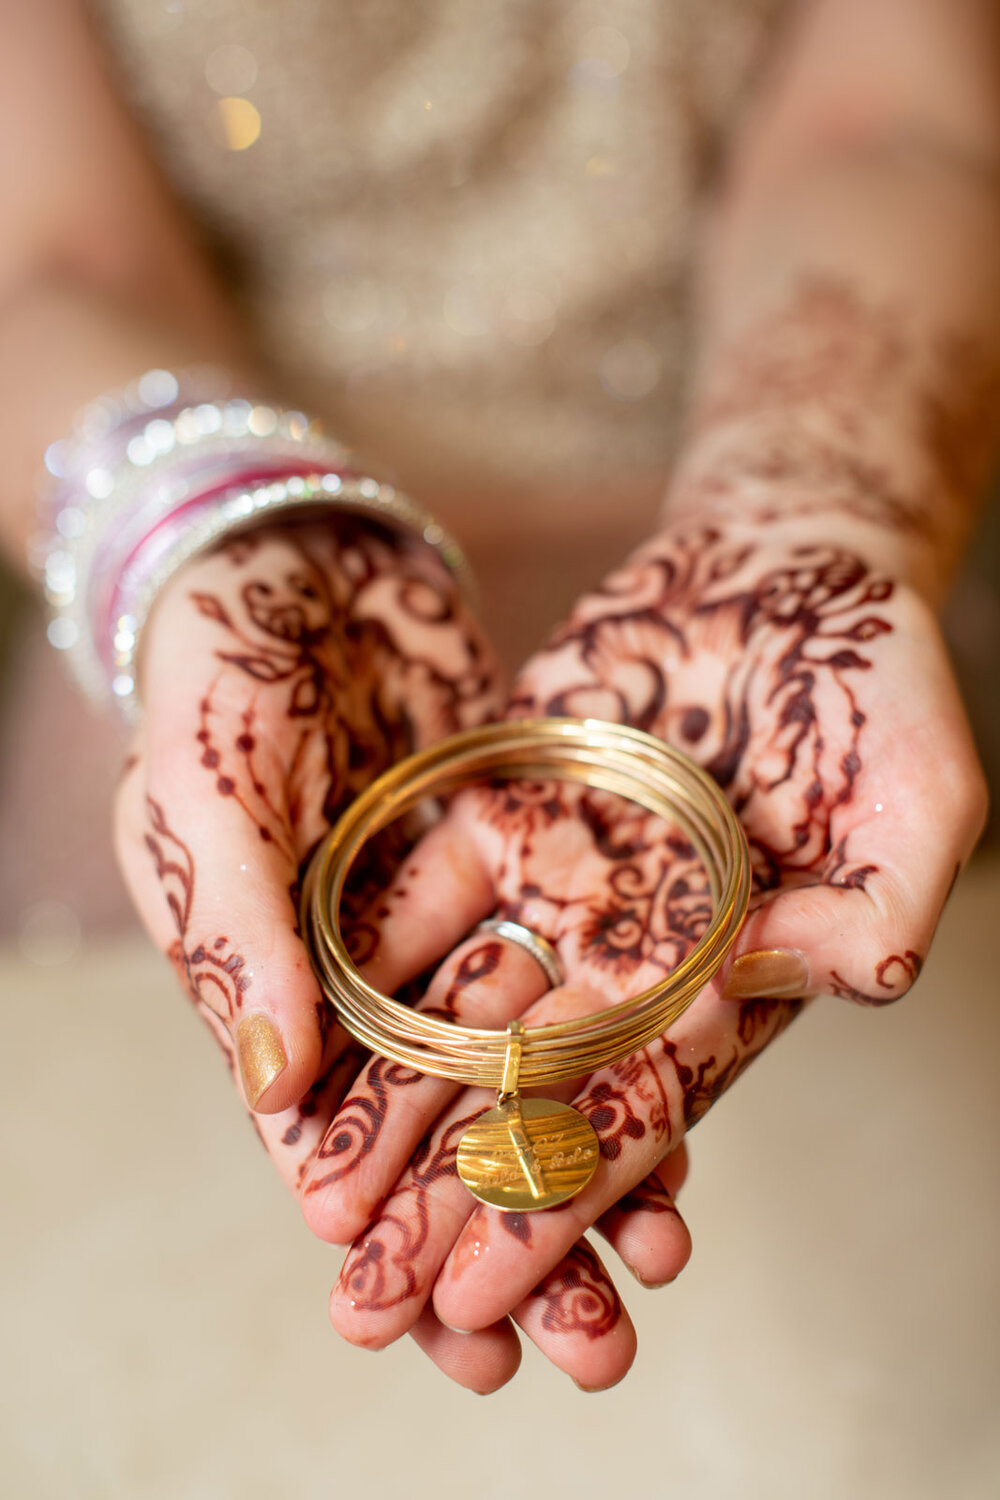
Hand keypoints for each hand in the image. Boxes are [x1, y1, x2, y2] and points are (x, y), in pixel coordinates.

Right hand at [114, 515, 692, 1389]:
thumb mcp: (204, 798)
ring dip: (582, 1159)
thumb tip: (273, 1095)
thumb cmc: (219, 676)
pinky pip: (575, 970)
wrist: (307, 560)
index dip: (383, 1231)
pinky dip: (621, 1042)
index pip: (322, 1136)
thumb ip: (238, 935)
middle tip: (576, 1352)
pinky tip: (682, 1119)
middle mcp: (363, 974)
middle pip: (441, 1128)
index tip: (434, 1330)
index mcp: (267, 984)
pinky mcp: (518, 868)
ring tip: (654, 1262)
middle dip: (505, 1234)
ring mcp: (445, 923)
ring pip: (521, 1067)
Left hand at [302, 511, 984, 1386]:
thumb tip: (831, 976)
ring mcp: (561, 886)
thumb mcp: (917, 796)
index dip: (561, 1207)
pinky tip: (305, 1023)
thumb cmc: (875, 686)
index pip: (636, 1118)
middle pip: (528, 1098)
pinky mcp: (504, 809)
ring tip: (313, 1201)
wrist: (786, 573)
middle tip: (365, 1302)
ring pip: (460, 1015)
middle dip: (449, 1199)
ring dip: (388, 1108)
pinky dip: (365, 956)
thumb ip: (879, 901)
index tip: (481, 1292)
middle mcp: (631, 957)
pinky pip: (426, 891)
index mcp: (727, 986)